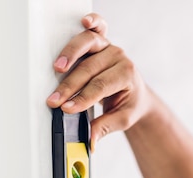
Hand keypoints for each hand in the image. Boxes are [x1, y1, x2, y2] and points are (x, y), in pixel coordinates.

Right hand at [47, 13, 150, 149]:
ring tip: (57, 68)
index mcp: (127, 75)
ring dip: (70, 55)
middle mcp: (119, 58)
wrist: (138, 95)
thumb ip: (105, 128)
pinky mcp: (101, 42)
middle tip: (55, 101)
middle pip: (89, 69)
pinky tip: (85, 22)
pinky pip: (97, 29)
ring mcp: (109, 47)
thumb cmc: (130, 104)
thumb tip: (90, 140)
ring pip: (88, 44)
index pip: (100, 86)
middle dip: (69, 87)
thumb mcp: (122, 119)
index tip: (67, 108)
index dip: (82, 98)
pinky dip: (92, 23)